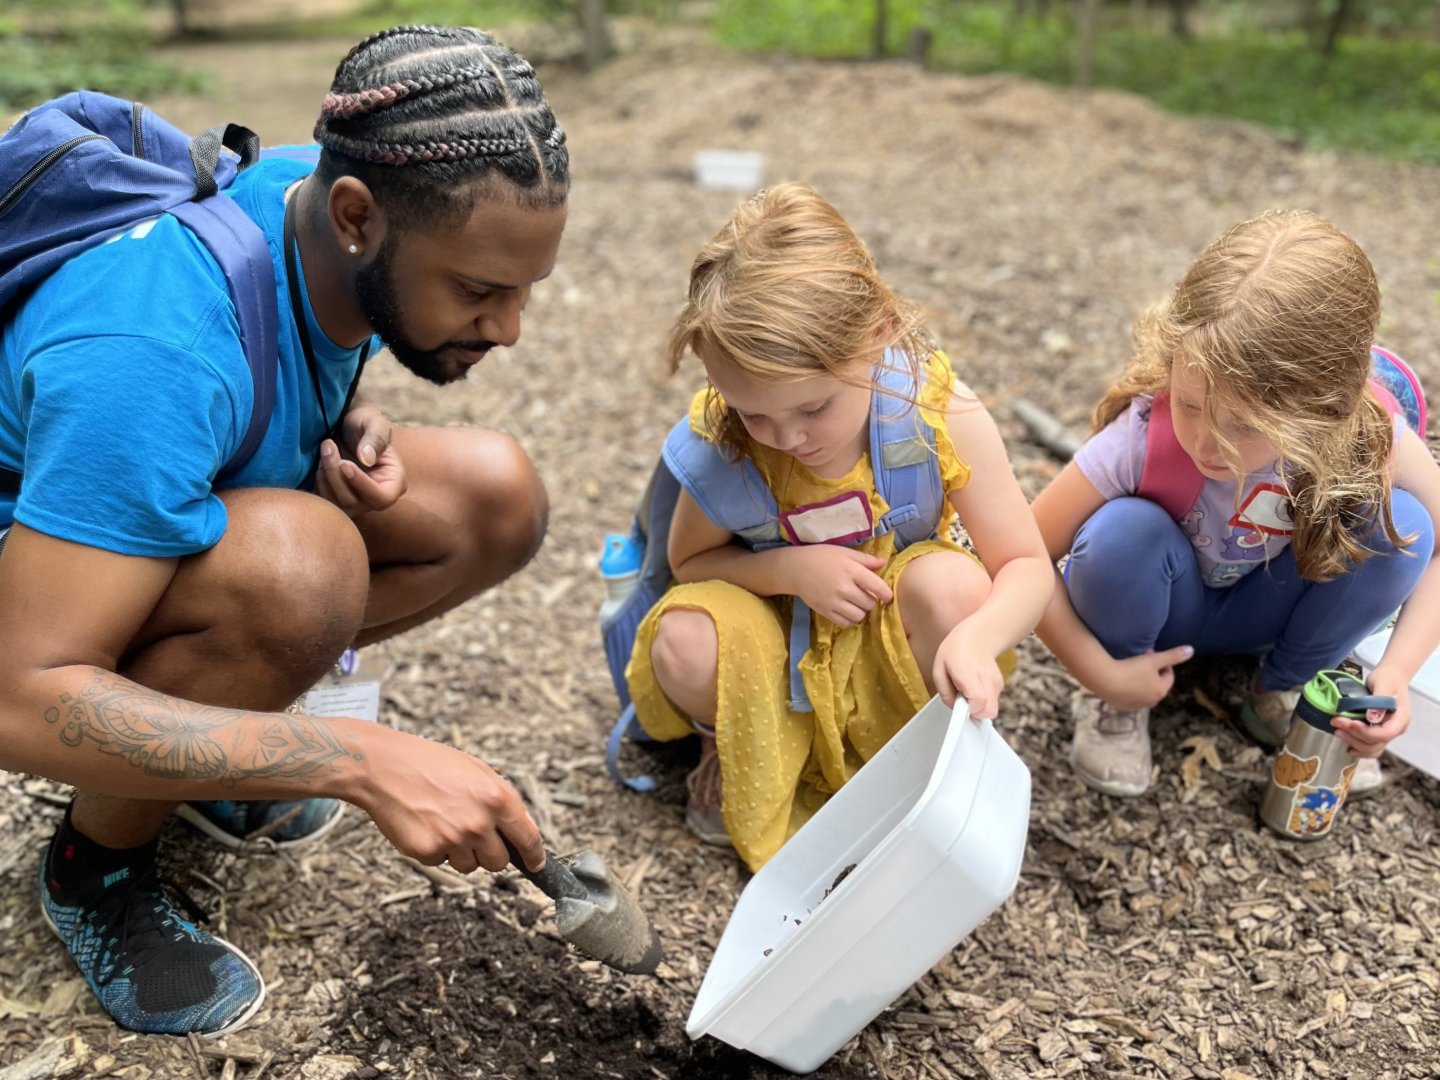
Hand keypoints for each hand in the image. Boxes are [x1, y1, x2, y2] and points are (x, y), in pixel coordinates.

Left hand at [315, 402, 406, 516]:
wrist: (347, 424)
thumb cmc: (365, 421)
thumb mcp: (374, 422)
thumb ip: (375, 438)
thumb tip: (367, 460)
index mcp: (395, 482)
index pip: (382, 497)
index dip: (362, 484)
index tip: (345, 463)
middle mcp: (376, 498)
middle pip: (355, 502)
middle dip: (336, 475)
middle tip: (328, 446)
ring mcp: (356, 502)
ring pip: (337, 504)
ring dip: (325, 477)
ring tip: (325, 449)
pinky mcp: (337, 500)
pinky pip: (325, 503)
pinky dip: (318, 483)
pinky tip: (321, 462)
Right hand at [359, 735, 544, 873]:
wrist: (385, 767)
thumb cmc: (430, 764)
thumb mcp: (477, 770)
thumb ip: (501, 798)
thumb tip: (520, 826)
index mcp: (497, 798)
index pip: (528, 838)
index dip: (534, 855)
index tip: (535, 863)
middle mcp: (478, 822)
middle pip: (499, 862)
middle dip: (492, 854)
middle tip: (476, 836)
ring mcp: (452, 840)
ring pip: (471, 866)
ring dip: (463, 853)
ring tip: (445, 824)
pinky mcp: (427, 852)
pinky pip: (442, 863)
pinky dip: (437, 850)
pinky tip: (426, 826)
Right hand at [786, 546, 892, 626]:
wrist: (795, 568)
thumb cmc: (822, 557)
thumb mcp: (844, 553)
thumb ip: (865, 559)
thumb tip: (884, 563)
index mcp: (852, 571)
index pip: (877, 587)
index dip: (886, 594)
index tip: (887, 595)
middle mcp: (844, 588)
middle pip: (870, 604)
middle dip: (872, 601)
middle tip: (867, 596)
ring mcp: (834, 602)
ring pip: (859, 616)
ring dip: (861, 611)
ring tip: (857, 604)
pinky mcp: (825, 612)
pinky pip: (845, 623)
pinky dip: (850, 619)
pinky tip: (847, 610)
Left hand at [932, 627, 1003, 719]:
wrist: (977, 636)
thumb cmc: (956, 651)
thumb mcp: (939, 670)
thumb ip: (945, 693)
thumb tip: (954, 708)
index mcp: (970, 675)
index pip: (979, 703)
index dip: (969, 711)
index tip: (960, 707)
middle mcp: (987, 681)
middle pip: (989, 712)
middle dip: (974, 713)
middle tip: (962, 700)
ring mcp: (996, 683)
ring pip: (992, 709)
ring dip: (978, 707)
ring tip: (966, 691)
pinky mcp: (999, 685)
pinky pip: (992, 702)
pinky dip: (983, 700)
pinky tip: (974, 688)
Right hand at [1093, 645, 1193, 709]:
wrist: (1104, 680)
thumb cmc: (1131, 668)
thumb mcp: (1154, 659)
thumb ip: (1173, 655)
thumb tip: (1192, 650)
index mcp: (1161, 690)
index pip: (1168, 675)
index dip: (1162, 663)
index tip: (1151, 654)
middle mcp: (1151, 701)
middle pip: (1157, 684)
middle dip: (1152, 672)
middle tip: (1140, 660)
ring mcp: (1136, 705)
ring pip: (1144, 690)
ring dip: (1141, 680)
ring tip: (1130, 669)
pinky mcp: (1123, 706)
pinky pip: (1131, 695)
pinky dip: (1129, 688)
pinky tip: (1121, 678)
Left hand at [1332, 665, 1409, 757]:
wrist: (1390, 677)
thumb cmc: (1388, 679)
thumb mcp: (1384, 685)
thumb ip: (1379, 702)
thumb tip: (1372, 718)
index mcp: (1400, 719)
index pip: (1385, 734)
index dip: (1366, 732)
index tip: (1349, 723)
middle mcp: (1395, 729)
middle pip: (1376, 743)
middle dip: (1354, 736)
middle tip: (1336, 723)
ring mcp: (1386, 732)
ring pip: (1372, 748)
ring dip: (1353, 742)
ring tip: (1337, 731)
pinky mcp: (1377, 732)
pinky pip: (1369, 746)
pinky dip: (1357, 747)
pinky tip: (1347, 743)